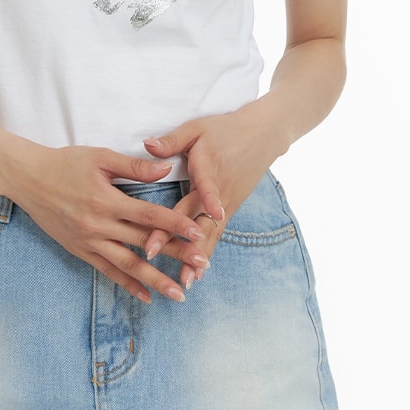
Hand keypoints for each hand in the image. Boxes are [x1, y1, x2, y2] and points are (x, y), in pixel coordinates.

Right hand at [1, 144, 210, 303]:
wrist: (28, 179)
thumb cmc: (65, 163)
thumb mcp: (100, 158)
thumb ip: (134, 167)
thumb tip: (167, 169)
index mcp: (106, 200)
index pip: (148, 216)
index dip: (175, 224)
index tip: (198, 232)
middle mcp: (98, 225)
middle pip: (144, 243)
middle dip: (175, 254)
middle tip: (201, 265)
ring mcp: (89, 242)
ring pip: (128, 265)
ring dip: (155, 280)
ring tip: (179, 293)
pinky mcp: (80, 251)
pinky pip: (108, 271)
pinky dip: (127, 285)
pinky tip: (146, 297)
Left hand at [142, 107, 279, 286]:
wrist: (262, 135)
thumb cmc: (225, 129)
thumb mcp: (197, 129)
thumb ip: (171, 140)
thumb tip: (146, 145)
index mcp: (209, 171)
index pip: (201, 194)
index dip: (193, 211)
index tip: (192, 226)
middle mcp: (219, 194)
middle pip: (201, 222)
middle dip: (184, 244)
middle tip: (167, 264)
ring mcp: (227, 204)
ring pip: (211, 235)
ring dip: (199, 257)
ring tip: (187, 281)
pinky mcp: (229, 210)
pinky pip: (217, 234)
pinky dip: (207, 253)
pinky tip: (197, 273)